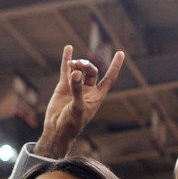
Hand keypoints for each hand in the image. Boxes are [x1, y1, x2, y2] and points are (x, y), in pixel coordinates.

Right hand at [34, 44, 124, 158]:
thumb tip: (76, 72)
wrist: (57, 130)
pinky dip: (66, 59)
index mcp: (97, 96)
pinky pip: (65, 70)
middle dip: (86, 66)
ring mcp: (75, 87)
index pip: (109, 78)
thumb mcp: (77, 107)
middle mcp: (88, 90)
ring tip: (72, 63)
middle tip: (78, 65)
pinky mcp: (63, 86)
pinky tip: (69, 47)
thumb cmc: (72, 124)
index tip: (120, 53)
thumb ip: (77, 90)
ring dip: (76, 64)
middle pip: (92, 72)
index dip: (115, 66)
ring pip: (79, 70)